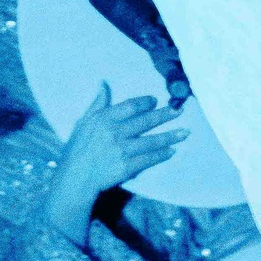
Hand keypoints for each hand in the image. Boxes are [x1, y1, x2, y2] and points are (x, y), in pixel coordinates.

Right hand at [45, 81, 187, 237]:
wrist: (76, 177)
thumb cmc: (78, 148)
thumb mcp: (84, 121)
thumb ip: (97, 103)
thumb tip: (104, 83)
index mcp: (105, 118)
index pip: (131, 106)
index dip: (145, 102)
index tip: (156, 100)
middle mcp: (115, 132)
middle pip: (145, 121)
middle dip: (165, 115)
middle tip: (180, 111)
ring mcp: (122, 150)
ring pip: (151, 140)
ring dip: (170, 136)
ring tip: (184, 132)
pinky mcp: (127, 167)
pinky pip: (148, 159)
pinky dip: (161, 155)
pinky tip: (171, 151)